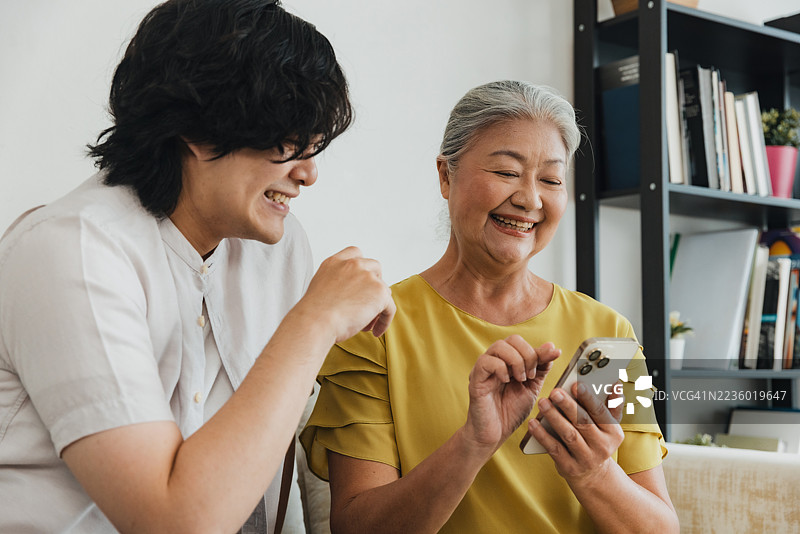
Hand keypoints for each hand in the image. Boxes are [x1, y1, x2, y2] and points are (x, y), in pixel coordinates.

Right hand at [299, 247, 395, 342]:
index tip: (361, 284)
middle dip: (373, 286)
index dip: (362, 268)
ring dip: (377, 306)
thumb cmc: (314, 314)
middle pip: (375, 268)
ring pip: (383, 290)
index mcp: (334, 262)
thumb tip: (352, 296)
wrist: (316, 322)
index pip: (355, 254)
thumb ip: (337, 284)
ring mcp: (367, 276)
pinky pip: (390, 308)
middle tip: (366, 305)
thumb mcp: (320, 288)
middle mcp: (352, 265)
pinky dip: (385, 320)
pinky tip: (376, 331)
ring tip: (365, 324)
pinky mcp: (379, 291)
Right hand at [462, 337, 558, 454]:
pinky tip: (506, 382)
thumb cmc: (510, 412)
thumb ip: (541, 368)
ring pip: (499, 346)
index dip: (539, 350)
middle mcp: (494, 361)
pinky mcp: (475, 379)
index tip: (554, 356)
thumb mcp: (532, 387)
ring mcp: (483, 369)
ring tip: (520, 379)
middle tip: (530, 376)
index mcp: (507, 361)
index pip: (522, 343)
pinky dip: (501, 369)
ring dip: (516, 361)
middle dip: (528, 355)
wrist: (495, 434)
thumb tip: (551, 346)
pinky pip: (486, 362)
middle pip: (512, 339)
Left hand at [528, 380, 624, 484]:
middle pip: (583, 423)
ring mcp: (586, 459)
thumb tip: (615, 384)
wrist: (593, 476)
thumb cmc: (597, 440)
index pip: (600, 412)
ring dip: (554, 417)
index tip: (576, 385)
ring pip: (568, 435)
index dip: (588, 398)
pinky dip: (542, 436)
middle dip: (568, 406)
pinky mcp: (569, 467)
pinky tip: (533, 423)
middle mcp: (602, 447)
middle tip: (555, 392)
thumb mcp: (609, 426)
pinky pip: (554, 449)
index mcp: (613, 433)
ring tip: (542, 403)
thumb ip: (611, 404)